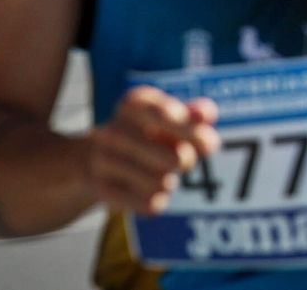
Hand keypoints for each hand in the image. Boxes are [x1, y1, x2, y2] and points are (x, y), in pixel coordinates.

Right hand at [85, 85, 219, 214]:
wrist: (97, 157)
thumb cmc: (148, 132)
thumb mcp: (170, 116)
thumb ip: (194, 114)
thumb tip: (206, 115)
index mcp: (133, 104)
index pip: (165, 116)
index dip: (192, 132)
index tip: (209, 145)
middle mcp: (113, 130)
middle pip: (172, 158)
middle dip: (186, 161)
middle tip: (183, 161)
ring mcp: (102, 160)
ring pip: (161, 183)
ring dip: (169, 182)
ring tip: (162, 174)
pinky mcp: (101, 189)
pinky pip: (148, 203)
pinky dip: (157, 200)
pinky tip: (149, 191)